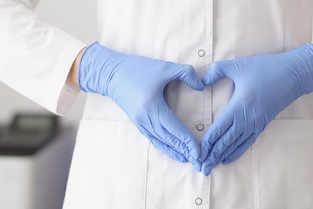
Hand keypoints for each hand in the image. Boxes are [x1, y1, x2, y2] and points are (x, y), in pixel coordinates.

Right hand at [79, 42, 203, 165]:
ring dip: (174, 151)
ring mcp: (140, 122)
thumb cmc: (138, 69)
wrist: (111, 74)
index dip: (187, 140)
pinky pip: (152, 138)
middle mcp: (145, 118)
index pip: (173, 128)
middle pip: (168, 138)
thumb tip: (201, 86)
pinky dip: (164, 146)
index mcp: (152, 106)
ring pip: (160, 141)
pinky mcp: (137, 122)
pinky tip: (172, 151)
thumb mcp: (165, 67)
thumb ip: (186, 73)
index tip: (198, 150)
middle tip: (199, 159)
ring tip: (188, 159)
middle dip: (184, 149)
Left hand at [199, 44, 312, 174]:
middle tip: (199, 167)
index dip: (207, 143)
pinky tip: (227, 158)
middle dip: (211, 155)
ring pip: (235, 145)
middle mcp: (247, 119)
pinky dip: (236, 152)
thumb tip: (201, 81)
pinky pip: (247, 142)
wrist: (293, 75)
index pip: (219, 130)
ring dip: (221, 156)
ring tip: (209, 166)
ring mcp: (256, 124)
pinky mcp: (262, 124)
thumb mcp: (238, 65)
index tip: (196, 153)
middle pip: (225, 142)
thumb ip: (217, 71)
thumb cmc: (266, 68)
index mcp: (239, 106)